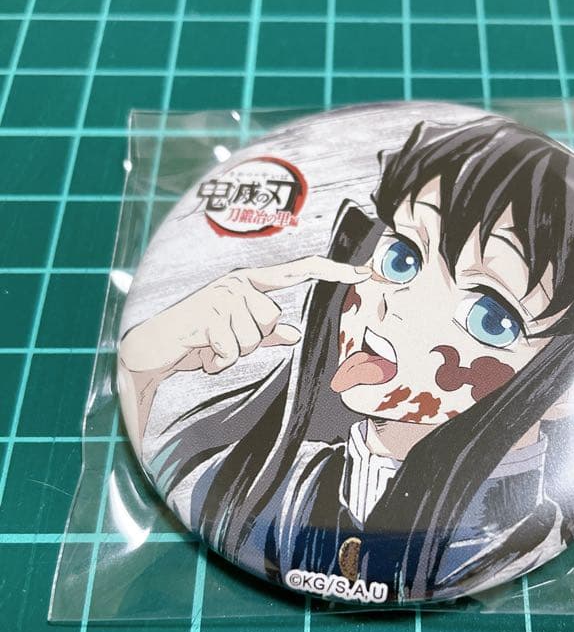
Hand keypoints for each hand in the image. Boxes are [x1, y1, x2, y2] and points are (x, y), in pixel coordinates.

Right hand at [119, 256, 370, 377]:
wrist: (152, 347)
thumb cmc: (197, 339)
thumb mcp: (235, 336)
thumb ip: (264, 333)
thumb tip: (291, 333)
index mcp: (249, 283)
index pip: (297, 272)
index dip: (331, 271)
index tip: (363, 272)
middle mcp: (237, 282)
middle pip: (271, 320)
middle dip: (249, 341)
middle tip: (223, 341)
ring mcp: (221, 295)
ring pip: (253, 338)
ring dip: (231, 351)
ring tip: (210, 346)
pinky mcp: (206, 315)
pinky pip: (231, 351)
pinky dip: (217, 360)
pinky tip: (201, 352)